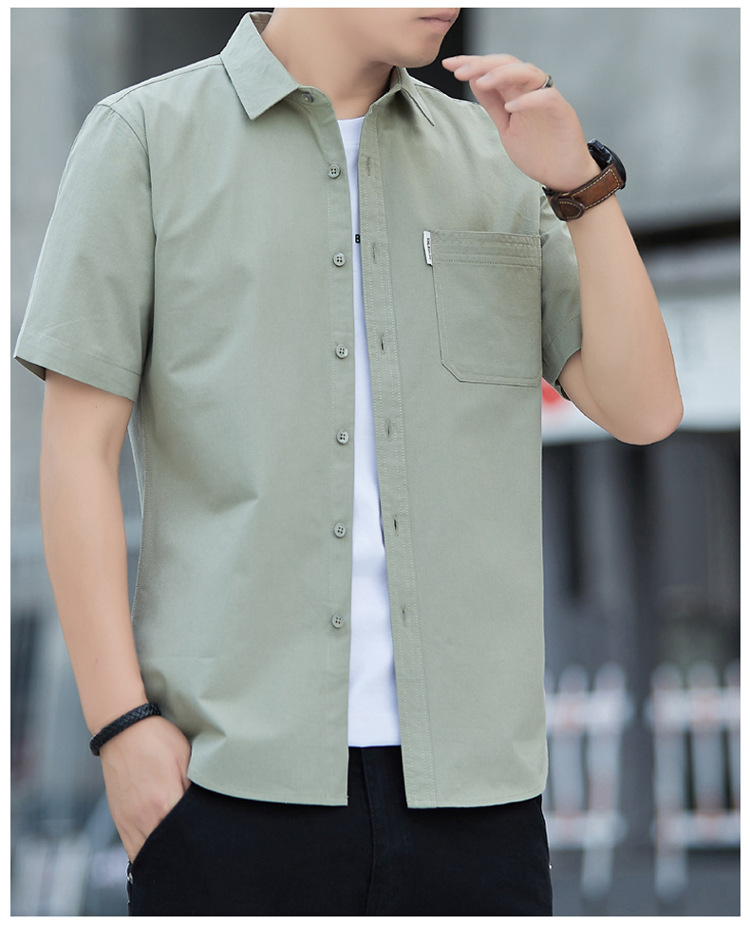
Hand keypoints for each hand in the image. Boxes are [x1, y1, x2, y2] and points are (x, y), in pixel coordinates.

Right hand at [99, 714, 191, 860]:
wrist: (123, 729)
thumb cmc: (157, 740)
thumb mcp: (185, 758)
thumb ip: (192, 789)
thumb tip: (201, 811)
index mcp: (164, 802)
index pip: (184, 837)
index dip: (197, 841)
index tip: (205, 842)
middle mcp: (143, 818)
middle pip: (165, 851)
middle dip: (180, 853)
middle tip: (194, 851)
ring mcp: (128, 821)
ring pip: (146, 855)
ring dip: (161, 855)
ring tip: (178, 851)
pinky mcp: (119, 819)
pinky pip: (132, 848)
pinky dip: (145, 853)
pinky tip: (158, 848)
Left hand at [442, 54, 598, 191]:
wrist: (563, 175)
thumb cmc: (538, 152)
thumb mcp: (506, 127)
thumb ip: (493, 104)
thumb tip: (474, 81)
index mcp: (518, 93)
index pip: (494, 69)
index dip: (472, 64)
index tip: (449, 65)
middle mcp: (532, 91)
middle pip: (509, 64)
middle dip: (482, 64)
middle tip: (460, 71)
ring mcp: (548, 99)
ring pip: (528, 72)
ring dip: (503, 74)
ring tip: (482, 82)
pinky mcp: (562, 112)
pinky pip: (546, 97)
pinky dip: (528, 100)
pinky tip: (511, 107)